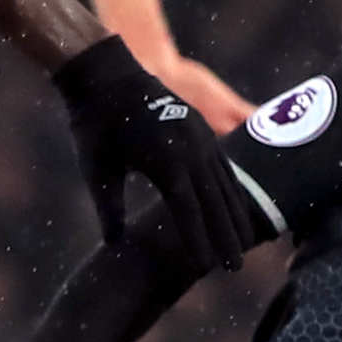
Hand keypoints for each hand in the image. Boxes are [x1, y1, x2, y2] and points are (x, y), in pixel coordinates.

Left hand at [52, 34, 245, 270]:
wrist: (106, 73)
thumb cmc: (96, 125)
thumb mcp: (97, 169)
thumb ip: (109, 208)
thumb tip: (114, 245)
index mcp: (165, 162)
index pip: (188, 211)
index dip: (199, 241)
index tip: (207, 268)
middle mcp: (190, 150)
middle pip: (214, 201)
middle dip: (226, 236)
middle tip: (235, 268)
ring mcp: (199, 136)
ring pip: (225, 183)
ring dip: (235, 214)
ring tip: (244, 243)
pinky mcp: (201, 128)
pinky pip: (224, 164)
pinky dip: (232, 188)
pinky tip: (237, 206)